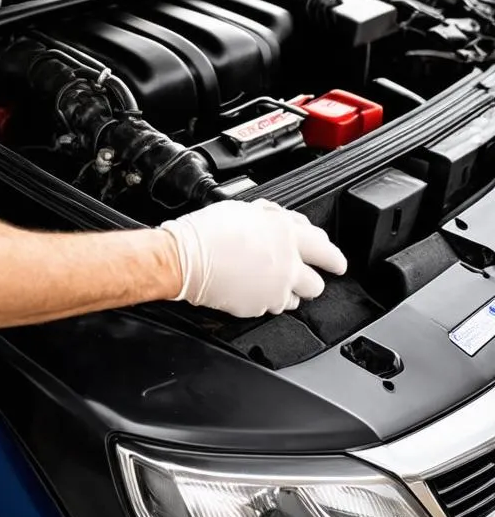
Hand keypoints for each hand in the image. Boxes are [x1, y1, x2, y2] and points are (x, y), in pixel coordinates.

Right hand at [158, 198, 346, 317]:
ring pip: (299, 298)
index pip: (326, 248)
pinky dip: (268, 299)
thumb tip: (281, 219)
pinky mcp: (262, 307)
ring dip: (290, 290)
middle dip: (312, 277)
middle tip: (304, 274)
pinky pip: (275, 307)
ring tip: (272, 281)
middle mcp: (288, 263)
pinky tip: (253, 288)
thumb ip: (271, 217)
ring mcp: (276, 289)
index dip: (331, 255)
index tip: (332, 259)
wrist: (185, 258)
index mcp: (286, 234)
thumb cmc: (207, 231)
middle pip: (318, 281)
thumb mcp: (244, 210)